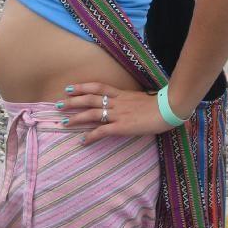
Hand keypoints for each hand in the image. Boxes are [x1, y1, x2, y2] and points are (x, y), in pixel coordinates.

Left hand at [58, 81, 175, 146]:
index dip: (83, 87)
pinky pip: (102, 131)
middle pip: (90, 98)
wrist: (169, 109)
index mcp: (122, 94)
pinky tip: (82, 141)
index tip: (69, 88)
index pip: (98, 87)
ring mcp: (119, 114)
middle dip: (73, 101)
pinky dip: (91, 136)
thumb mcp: (142, 98)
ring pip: (93, 113)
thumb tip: (127, 103)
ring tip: (64, 122)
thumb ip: (131, 100)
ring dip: (77, 118)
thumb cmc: (160, 105)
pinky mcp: (122, 127)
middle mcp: (118, 102)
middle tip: (58, 104)